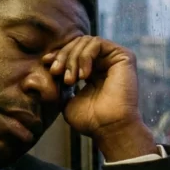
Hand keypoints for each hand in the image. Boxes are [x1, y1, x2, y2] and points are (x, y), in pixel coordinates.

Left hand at [44, 36, 156, 160]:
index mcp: (92, 71)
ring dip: (72, 58)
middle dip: (63, 56)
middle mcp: (104, 63)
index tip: (45, 63)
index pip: (73, 52)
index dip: (58, 54)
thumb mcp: (67, 100)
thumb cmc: (90, 120)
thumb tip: (50, 67)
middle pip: (78, 44)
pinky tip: (84, 75)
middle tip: (56, 73)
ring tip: (70, 80)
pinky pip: (97, 43)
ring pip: (86, 42)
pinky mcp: (123, 56)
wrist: (108, 128)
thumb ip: (60, 83)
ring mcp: (114, 59)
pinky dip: (85, 56)